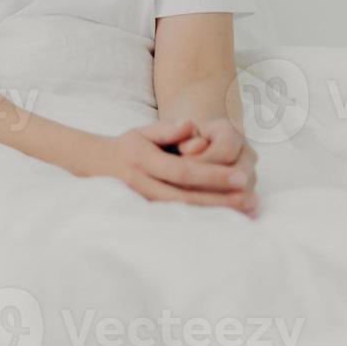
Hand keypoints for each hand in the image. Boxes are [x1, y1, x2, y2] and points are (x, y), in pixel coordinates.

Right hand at [84, 119, 256, 216]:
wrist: (94, 165)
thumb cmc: (127, 146)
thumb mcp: (143, 131)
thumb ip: (168, 129)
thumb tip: (191, 124)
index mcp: (141, 160)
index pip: (183, 171)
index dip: (213, 176)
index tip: (241, 177)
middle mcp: (141, 184)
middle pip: (187, 197)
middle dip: (222, 200)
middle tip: (252, 200)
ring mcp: (142, 202)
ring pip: (183, 213)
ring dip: (216, 214)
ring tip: (246, 213)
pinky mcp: (146, 215)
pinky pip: (177, 220)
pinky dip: (203, 221)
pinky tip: (226, 220)